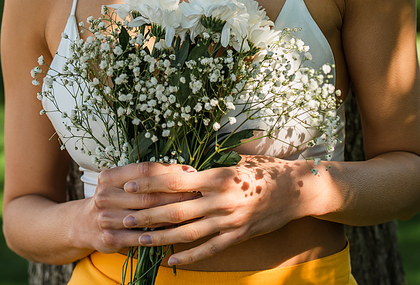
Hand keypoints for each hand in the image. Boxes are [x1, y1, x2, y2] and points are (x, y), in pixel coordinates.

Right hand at [87, 162, 199, 253]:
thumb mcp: (124, 181)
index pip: (144, 170)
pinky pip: (141, 237)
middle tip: (197, 193)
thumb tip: (187, 170)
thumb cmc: (115, 196)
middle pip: (148, 194)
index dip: (169, 170)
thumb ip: (151, 174)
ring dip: (172, 214)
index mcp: (109, 176)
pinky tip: (175, 230)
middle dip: (176, 194)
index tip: (190, 172)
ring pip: (147, 216)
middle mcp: (105, 196)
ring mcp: (106, 218)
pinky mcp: (110, 238)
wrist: (84, 224)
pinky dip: (160, 234)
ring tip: (192, 211)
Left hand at [120, 155, 308, 265]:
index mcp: (218, 176)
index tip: (129, 184)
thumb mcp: (234, 161)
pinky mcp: (238, 236)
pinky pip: (209, 249)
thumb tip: (178, 167)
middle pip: (176, 209)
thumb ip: (208, 167)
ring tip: (140, 240)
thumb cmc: (262, 169)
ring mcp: (229, 221)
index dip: (150, 184)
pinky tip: (170, 259)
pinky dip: (188, 256)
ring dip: (162, 237)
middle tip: (124, 216)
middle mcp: (221, 199)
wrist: (295, 190)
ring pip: (188, 232)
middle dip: (148, 214)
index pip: (175, 180)